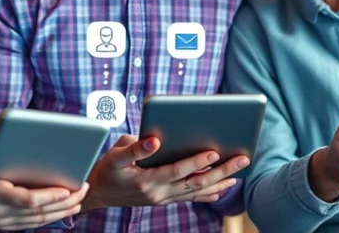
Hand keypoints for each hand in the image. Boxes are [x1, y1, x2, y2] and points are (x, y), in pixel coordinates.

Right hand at [0, 141, 88, 230]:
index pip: (23, 199)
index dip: (48, 196)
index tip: (66, 189)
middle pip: (35, 211)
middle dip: (63, 203)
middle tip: (83, 190)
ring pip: (36, 221)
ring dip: (60, 212)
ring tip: (80, 200)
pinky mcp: (1, 224)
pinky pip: (30, 224)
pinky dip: (49, 218)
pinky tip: (64, 209)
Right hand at [80, 134, 246, 212]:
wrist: (97, 193)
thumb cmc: (107, 169)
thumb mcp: (114, 155)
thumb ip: (134, 147)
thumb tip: (154, 140)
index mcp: (147, 180)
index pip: (177, 171)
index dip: (195, 163)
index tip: (213, 152)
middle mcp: (158, 193)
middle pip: (195, 183)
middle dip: (220, 171)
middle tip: (241, 159)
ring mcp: (163, 198)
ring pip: (196, 193)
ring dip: (219, 183)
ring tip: (238, 174)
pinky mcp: (164, 200)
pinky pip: (190, 198)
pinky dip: (206, 195)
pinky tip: (221, 189)